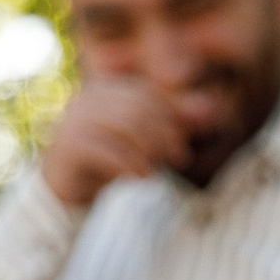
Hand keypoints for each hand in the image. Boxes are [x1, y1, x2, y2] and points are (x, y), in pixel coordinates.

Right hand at [40, 74, 186, 210]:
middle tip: (179, 158)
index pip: (147, 93)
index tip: (185, 144)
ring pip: (124, 125)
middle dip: (163, 133)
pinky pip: (107, 150)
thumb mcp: (144, 142)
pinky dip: (130, 164)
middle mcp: (88, 98)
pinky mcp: (69, 145)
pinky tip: (143, 179)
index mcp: (105, 89)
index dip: (172, 114)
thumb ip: (173, 123)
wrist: (65, 190)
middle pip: (138, 107)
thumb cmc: (107, 163)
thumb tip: (214, 109)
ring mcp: (75, 119)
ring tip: (158, 170)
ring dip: (149, 150)